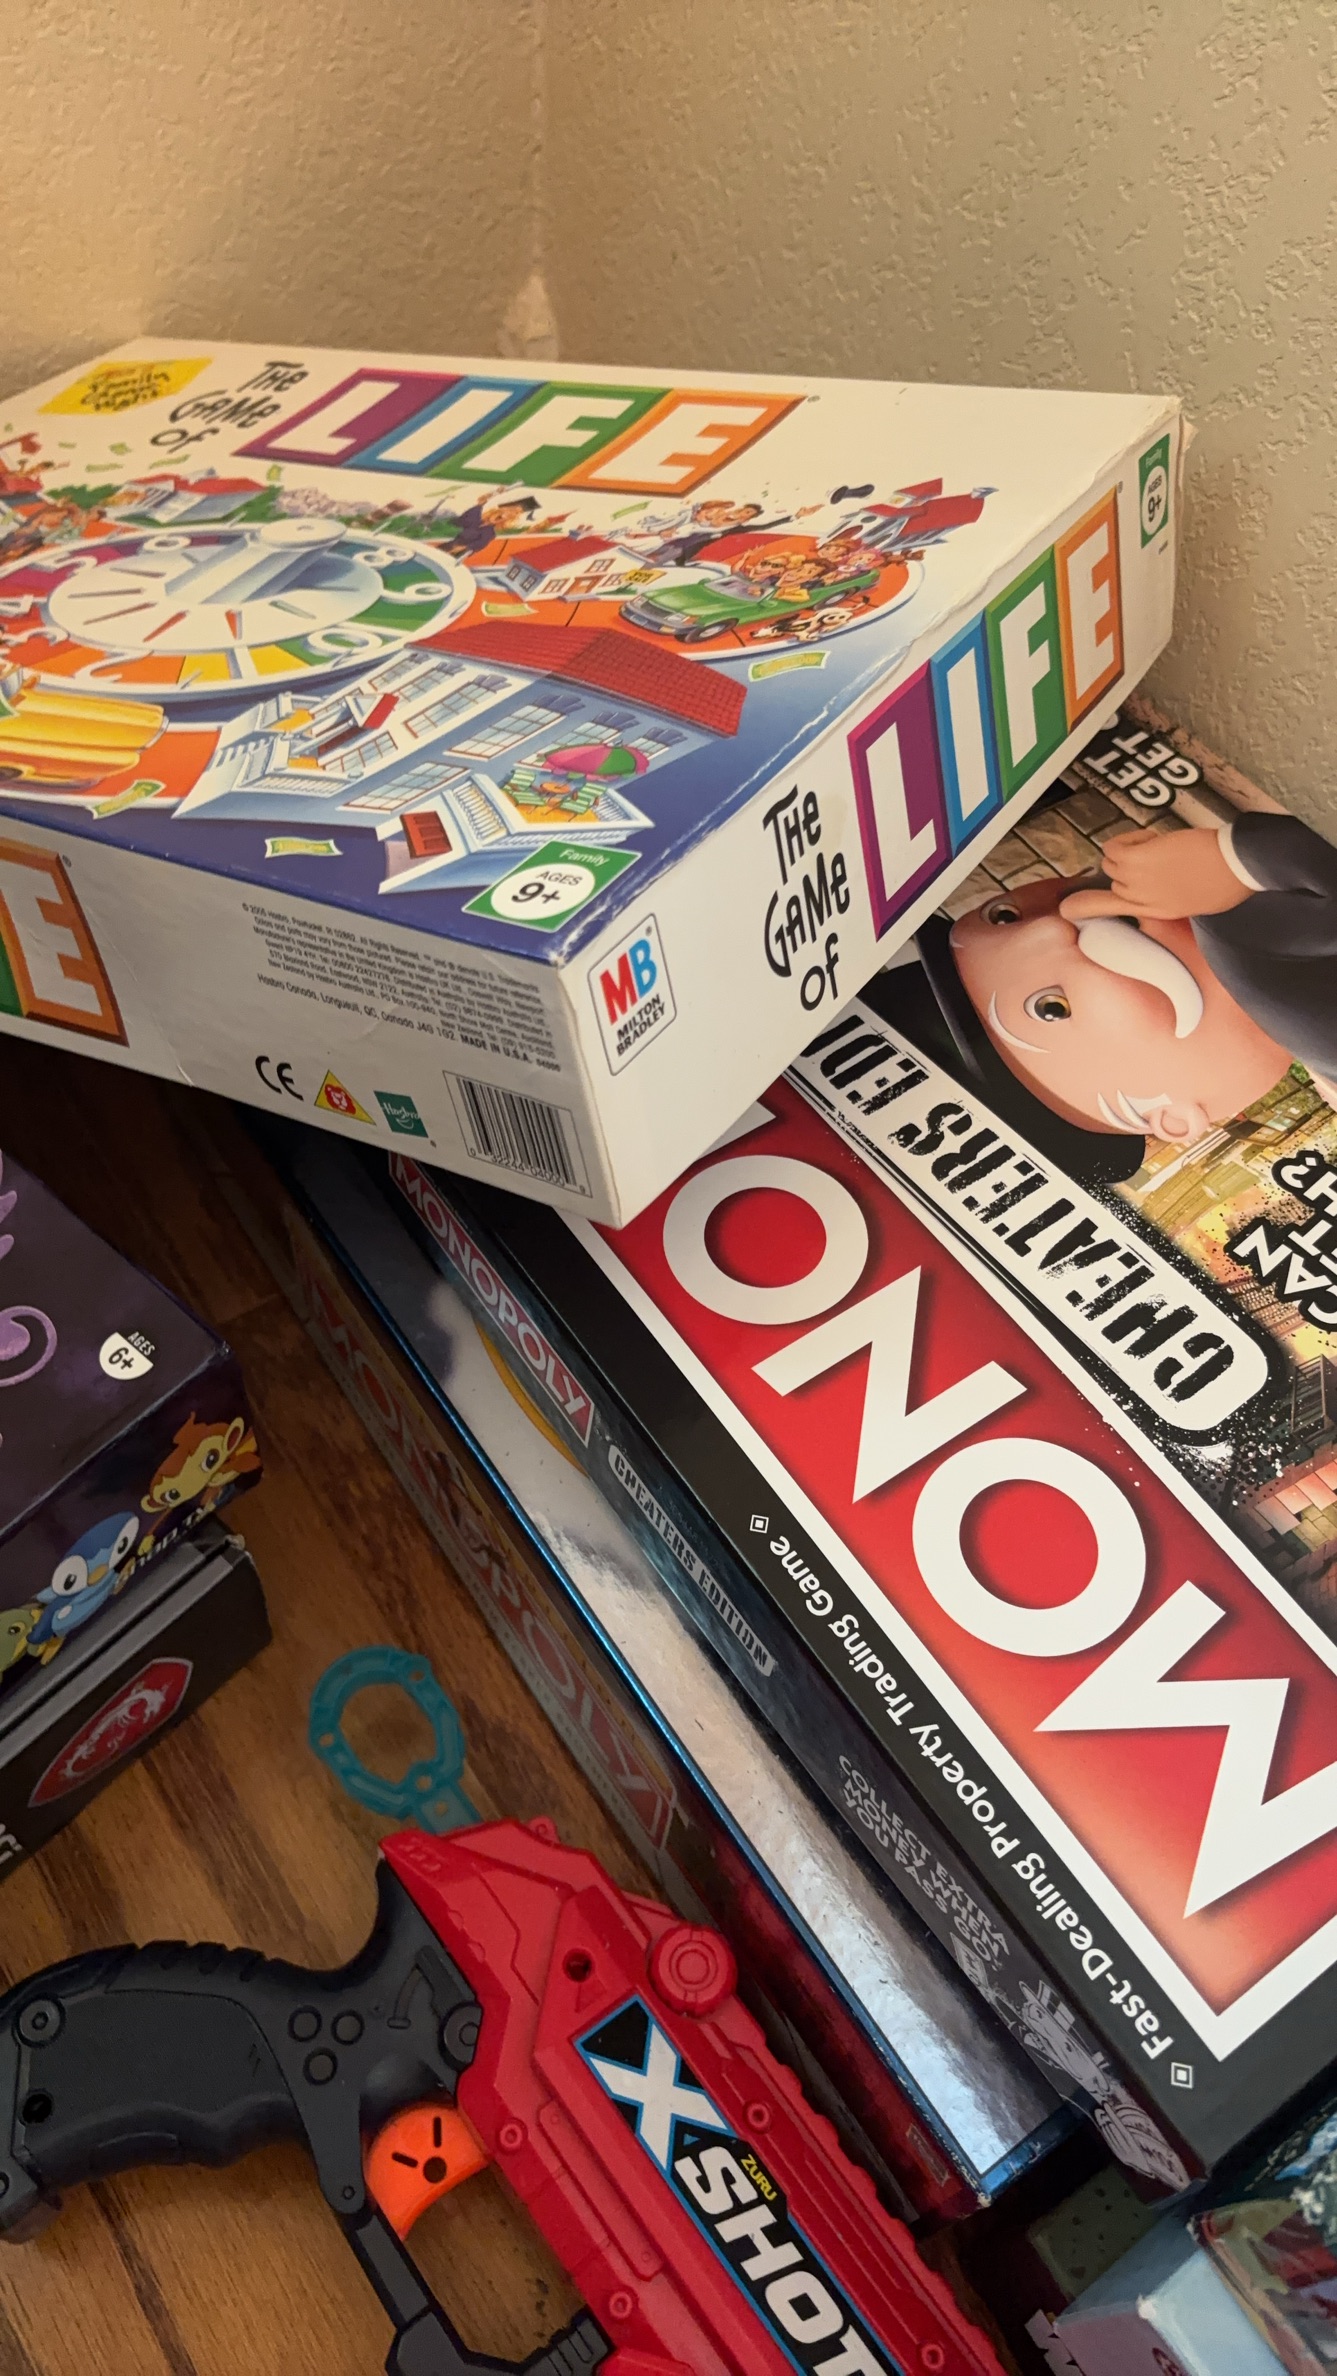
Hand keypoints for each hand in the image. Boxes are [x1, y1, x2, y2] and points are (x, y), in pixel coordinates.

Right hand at [1059, 828, 1251, 922]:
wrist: (1239, 867)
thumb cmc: (1226, 881)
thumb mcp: (1194, 900)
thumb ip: (1170, 896)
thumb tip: (1163, 883)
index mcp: (1154, 912)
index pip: (1108, 911)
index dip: (1084, 908)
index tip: (1068, 908)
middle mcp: (1140, 900)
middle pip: (1112, 878)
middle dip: (1129, 863)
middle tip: (1156, 856)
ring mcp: (1138, 881)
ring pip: (1111, 860)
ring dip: (1131, 848)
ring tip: (1159, 847)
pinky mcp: (1140, 859)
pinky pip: (1115, 846)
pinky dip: (1131, 838)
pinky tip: (1154, 839)